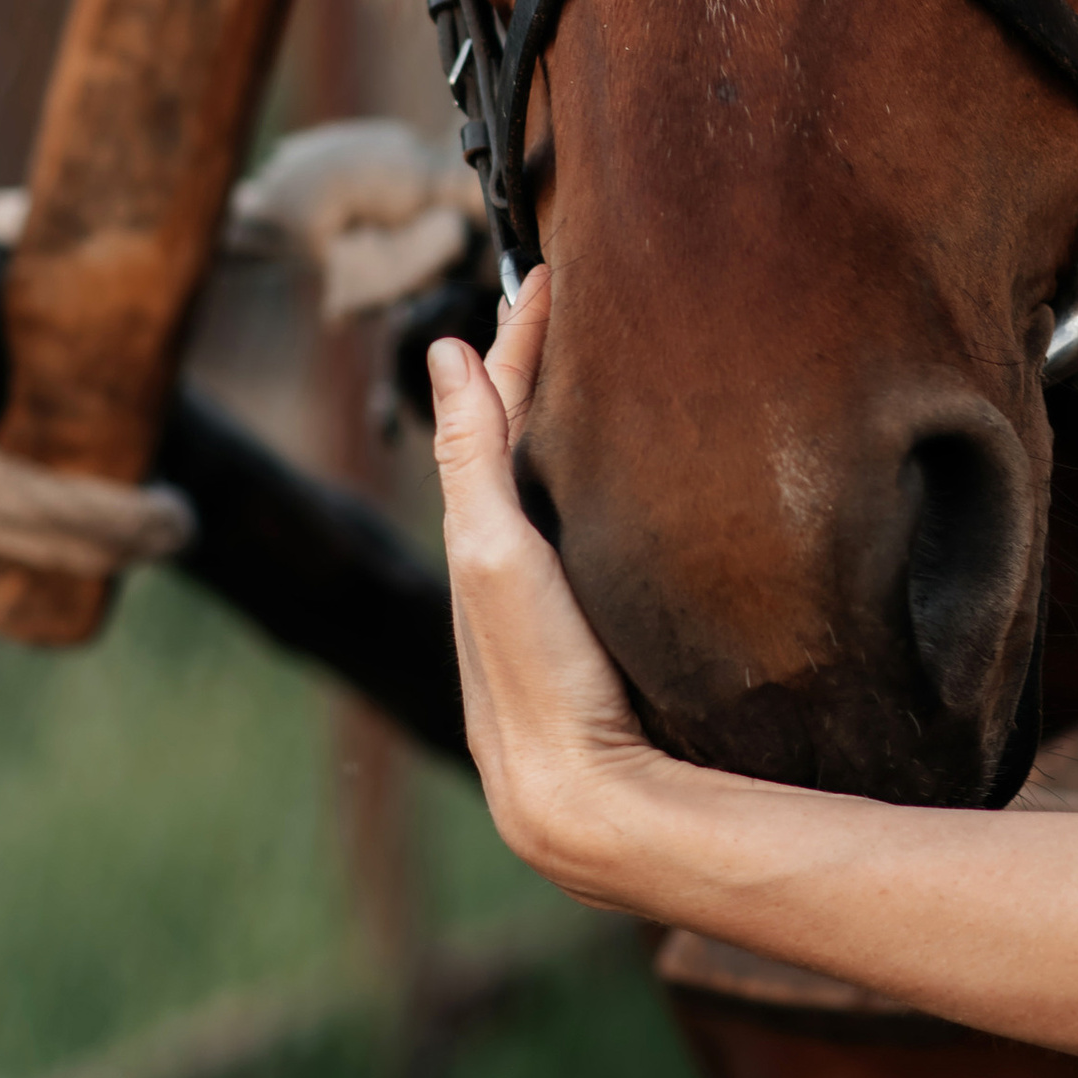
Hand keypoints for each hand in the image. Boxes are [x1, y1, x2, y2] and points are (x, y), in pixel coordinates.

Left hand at [429, 266, 649, 892]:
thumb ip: (473, 458)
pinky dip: (593, 491)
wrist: (586, 805)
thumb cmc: (535, 676)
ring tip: (594, 377)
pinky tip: (629, 494)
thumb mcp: (495, 554)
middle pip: (515, 446)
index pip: (496, 412)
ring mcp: (553, 606)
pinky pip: (586, 537)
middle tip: (565, 307)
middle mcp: (508, 567)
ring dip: (563, 431)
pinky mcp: (596, 638)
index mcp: (482, 538)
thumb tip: (448, 349)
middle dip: (534, 375)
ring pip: (549, 494)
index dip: (519, 340)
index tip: (548, 271)